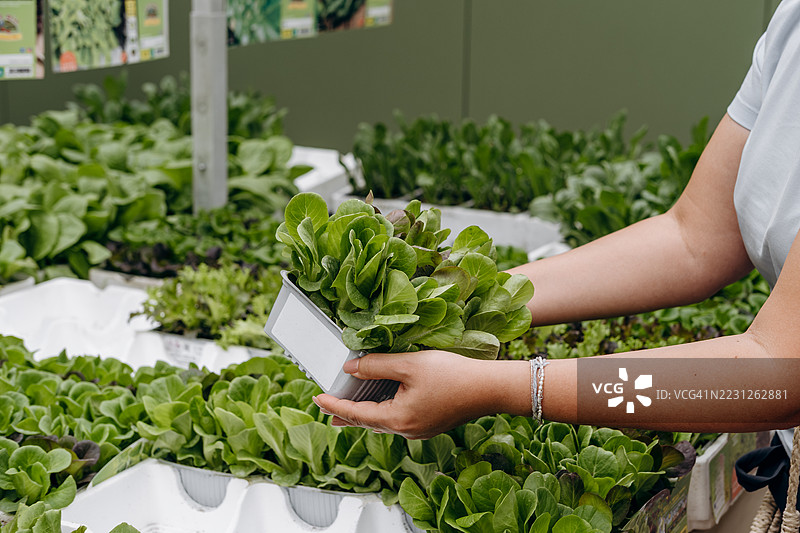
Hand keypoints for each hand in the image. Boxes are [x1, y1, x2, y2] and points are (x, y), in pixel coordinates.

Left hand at [312, 350, 529, 439]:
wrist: (490, 388)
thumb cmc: (452, 375)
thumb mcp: (409, 365)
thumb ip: (376, 366)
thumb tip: (350, 368)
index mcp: (397, 419)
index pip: (356, 414)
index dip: (334, 405)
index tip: (317, 399)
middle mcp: (407, 430)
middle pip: (368, 423)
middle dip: (346, 415)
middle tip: (327, 410)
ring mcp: (420, 429)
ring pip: (384, 422)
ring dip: (365, 413)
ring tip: (349, 408)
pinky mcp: (430, 423)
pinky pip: (398, 419)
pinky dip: (384, 409)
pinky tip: (384, 400)